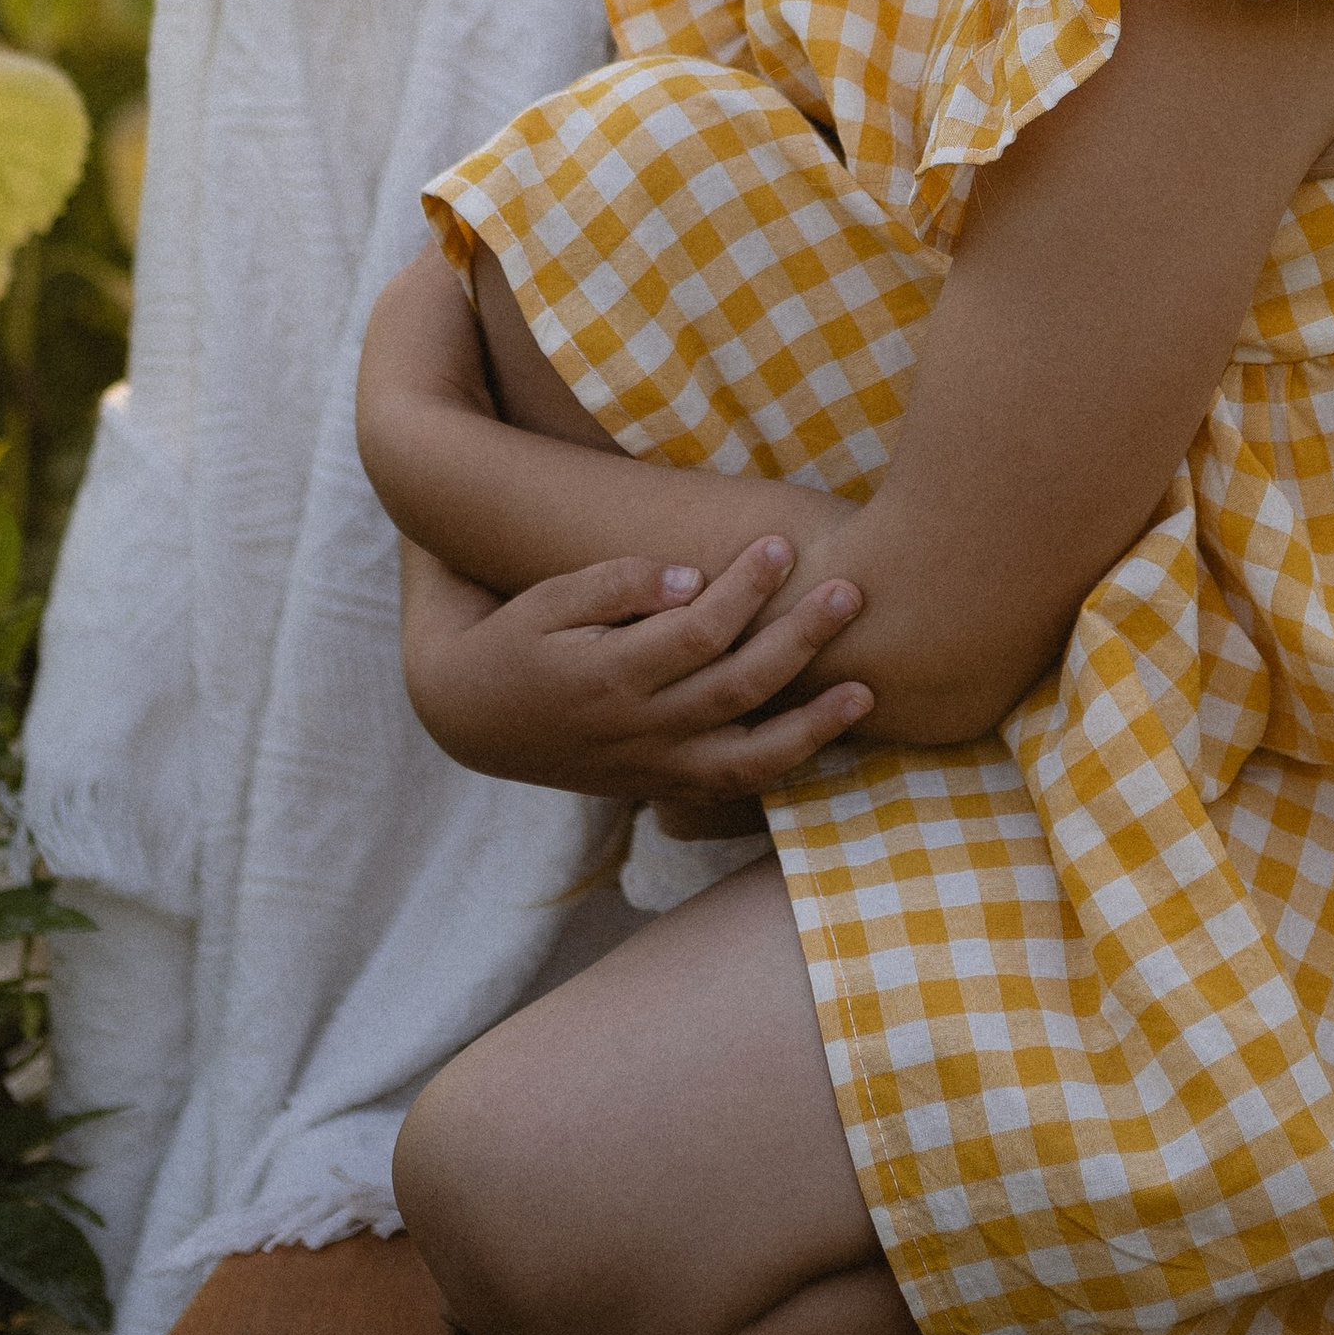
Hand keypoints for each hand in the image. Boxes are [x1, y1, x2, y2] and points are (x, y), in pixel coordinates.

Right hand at [399, 535, 872, 805]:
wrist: (469, 718)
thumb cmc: (512, 641)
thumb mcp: (545, 602)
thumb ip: (617, 585)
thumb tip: (691, 576)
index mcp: (609, 678)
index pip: (698, 632)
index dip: (745, 588)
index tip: (781, 545)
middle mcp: (638, 730)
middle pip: (739, 688)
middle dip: (800, 640)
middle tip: (850, 593)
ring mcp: (652, 767)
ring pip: (746, 759)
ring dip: (811, 727)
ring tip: (864, 692)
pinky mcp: (658, 787)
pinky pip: (730, 789)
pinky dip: (779, 769)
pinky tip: (822, 740)